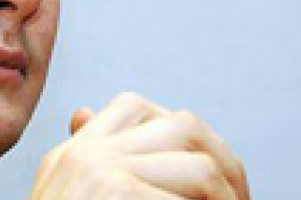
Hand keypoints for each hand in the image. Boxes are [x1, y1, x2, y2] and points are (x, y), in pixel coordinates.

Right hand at [29, 92, 249, 199]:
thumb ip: (88, 168)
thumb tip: (84, 113)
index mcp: (73, 156)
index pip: (135, 109)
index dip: (182, 134)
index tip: (207, 175)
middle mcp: (83, 155)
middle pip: (180, 126)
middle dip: (223, 163)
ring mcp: (97, 171)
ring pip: (198, 165)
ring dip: (228, 196)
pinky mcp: (113, 192)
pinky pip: (190, 199)